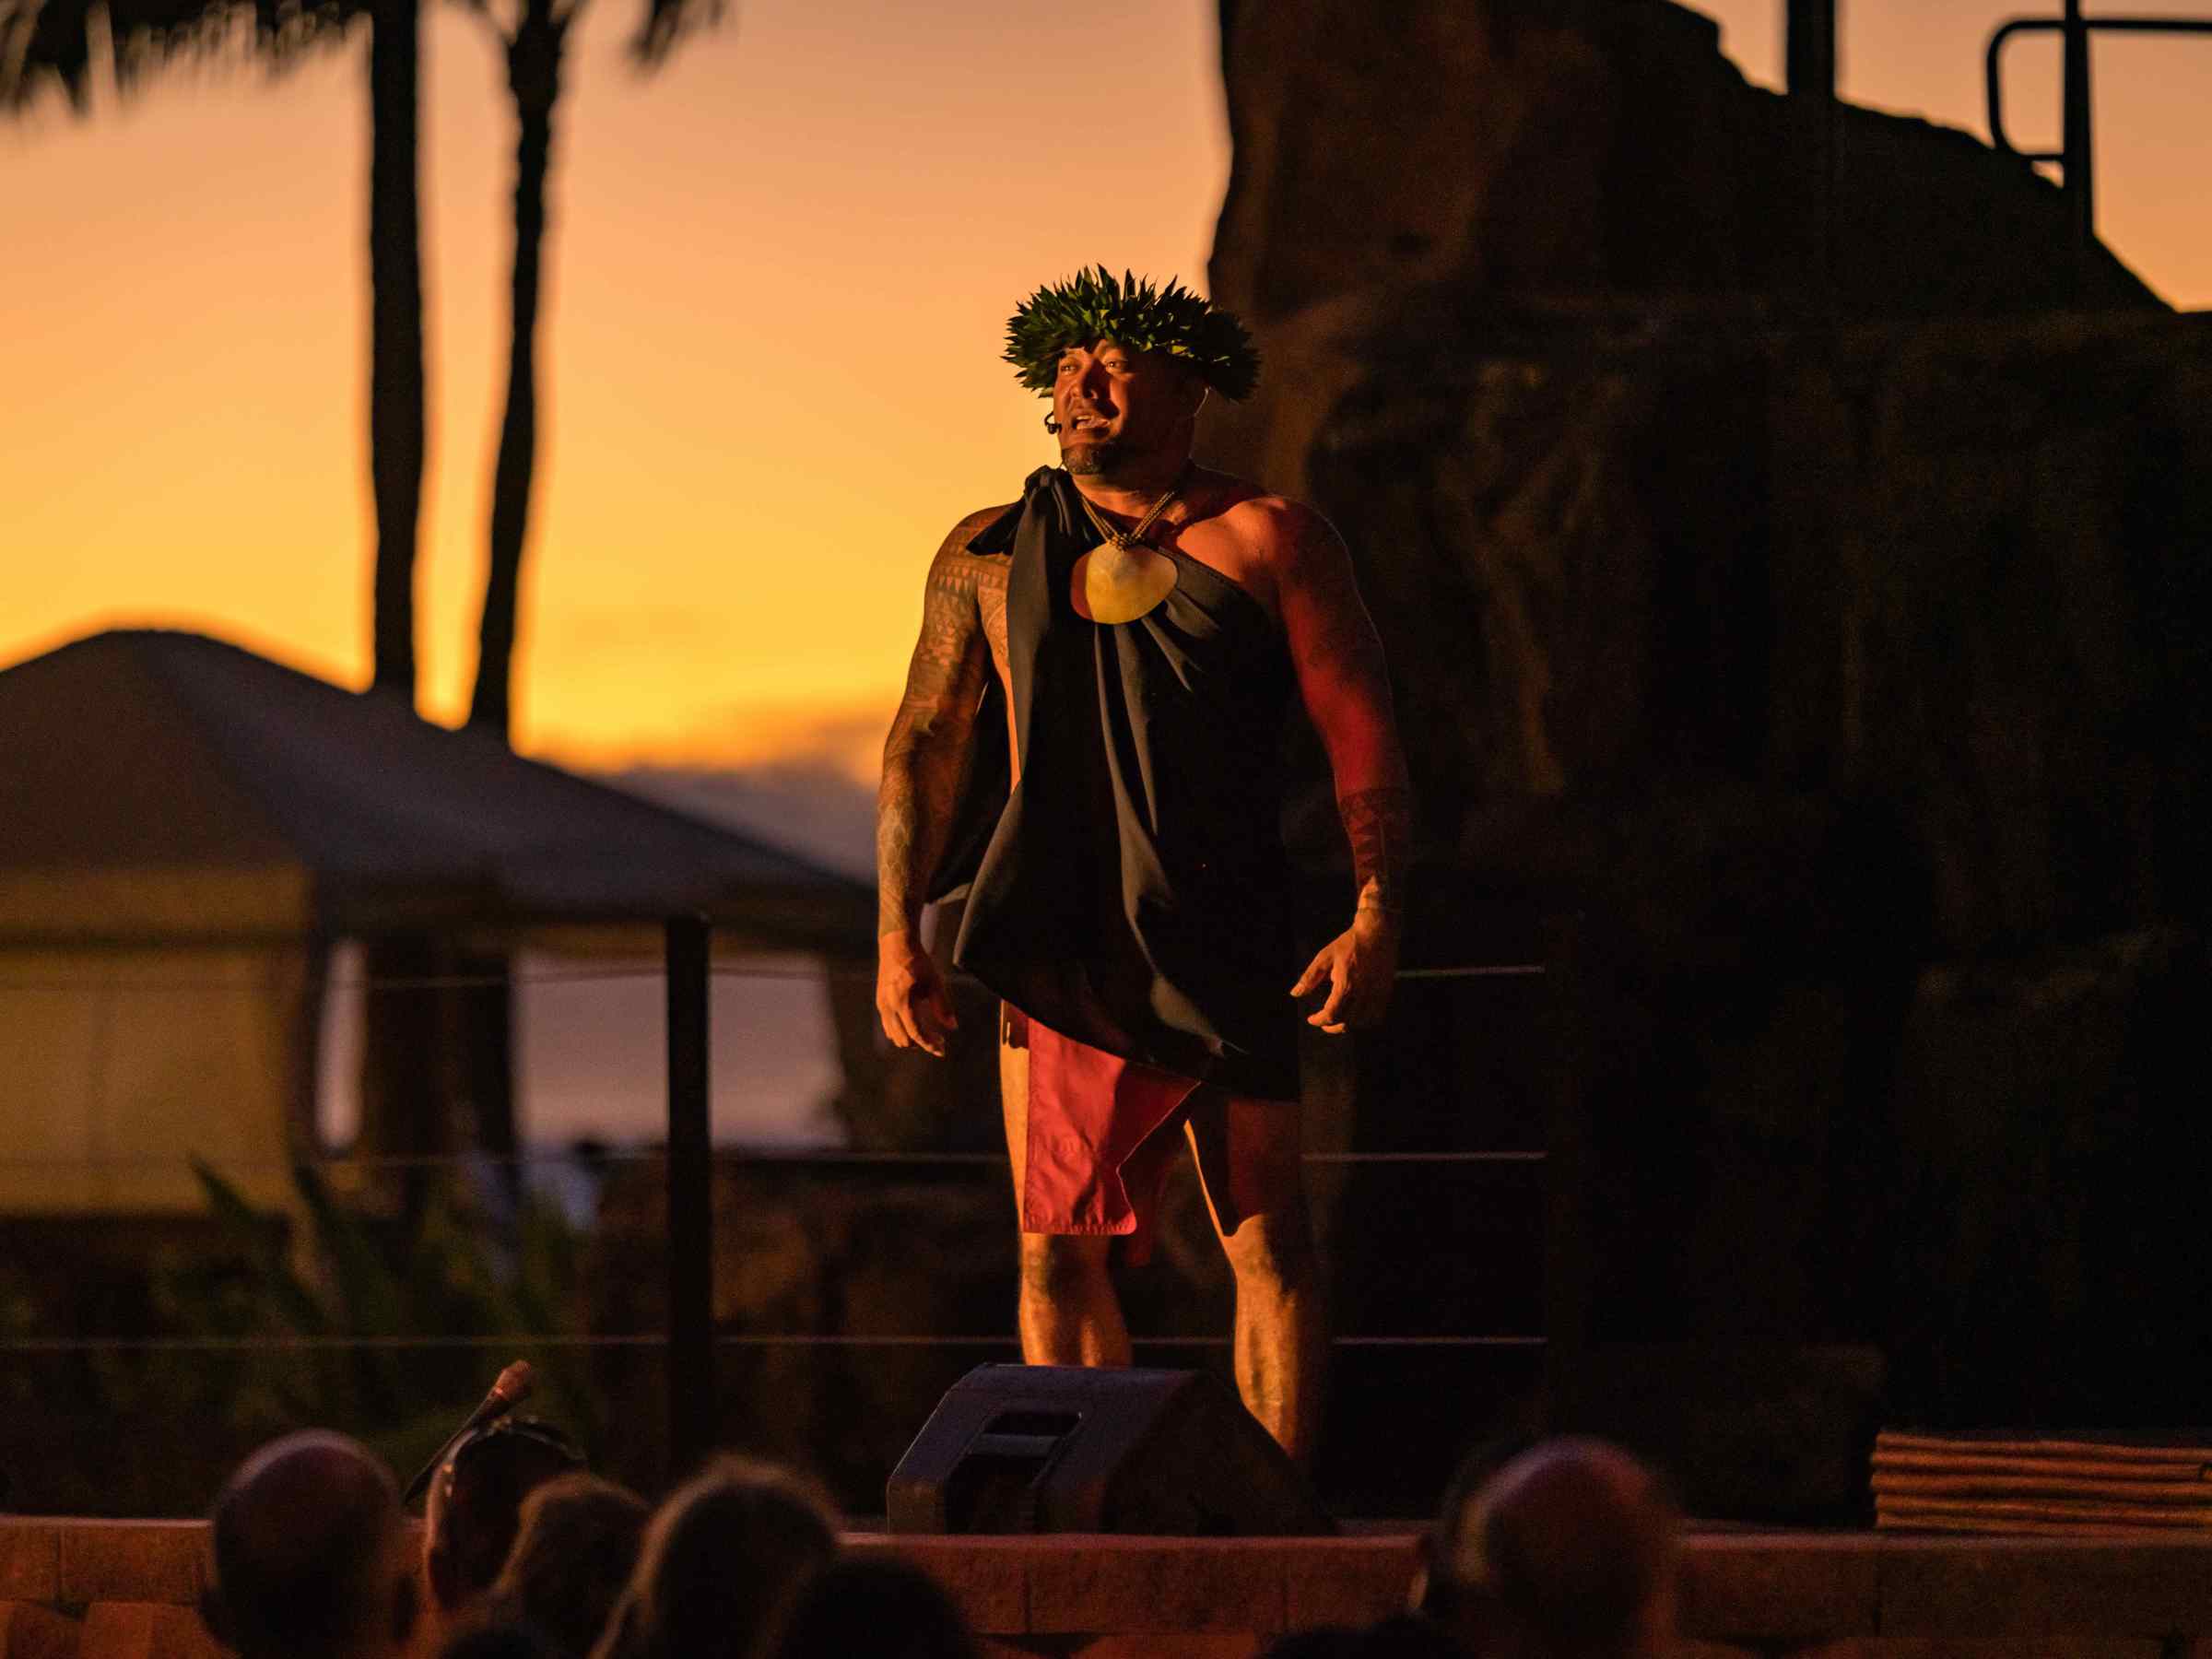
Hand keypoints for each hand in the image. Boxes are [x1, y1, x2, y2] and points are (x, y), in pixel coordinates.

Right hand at [877, 930, 957, 1057]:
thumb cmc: (918, 963)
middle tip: (940, 1039)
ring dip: (911, 1039)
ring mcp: (882, 1005)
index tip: (942, 1050)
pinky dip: (901, 1031)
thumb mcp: (935, 983)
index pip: (916, 1033)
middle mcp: (888, 1007)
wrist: (897, 945)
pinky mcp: (880, 1002)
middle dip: (922, 1043)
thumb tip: (953, 1027)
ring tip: (929, 1034)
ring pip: (894, 1035)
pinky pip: (888, 1026)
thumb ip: (943, 1007)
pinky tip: (914, 1025)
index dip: (929, 1044)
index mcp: (902, 1003)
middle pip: (904, 1039)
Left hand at [1289, 910, 1399, 1034]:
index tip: (1312, 1019)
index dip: (1319, 1021)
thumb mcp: (1325, 957)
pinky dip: (1365, 1021)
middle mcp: (1363, 993)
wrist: (1377, 932)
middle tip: (1323, 1021)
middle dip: (1332, 1026)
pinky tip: (1356, 1014)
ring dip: (1349, 1025)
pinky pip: (1376, 1016)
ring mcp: (1377, 994)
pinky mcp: (1386, 992)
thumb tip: (1295, 993)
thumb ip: (1310, 977)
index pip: (1332, 1014)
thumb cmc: (1349, 943)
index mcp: (1346, 985)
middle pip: (1347, 1023)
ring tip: (1339, 1019)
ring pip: (1363, 1023)